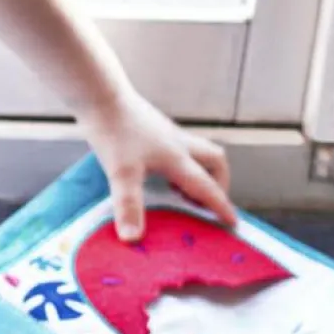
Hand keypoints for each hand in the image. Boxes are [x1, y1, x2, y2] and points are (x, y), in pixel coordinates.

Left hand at [81, 89, 236, 242]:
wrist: (100, 95)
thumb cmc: (113, 131)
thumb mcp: (120, 173)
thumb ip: (128, 205)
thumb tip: (133, 238)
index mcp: (177, 157)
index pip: (207, 186)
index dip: (220, 206)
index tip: (233, 223)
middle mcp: (178, 143)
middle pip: (214, 160)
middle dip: (218, 183)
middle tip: (205, 202)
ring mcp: (166, 132)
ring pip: (197, 151)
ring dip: (197, 170)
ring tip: (180, 190)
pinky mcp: (152, 127)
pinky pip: (177, 146)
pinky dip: (176, 162)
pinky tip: (156, 170)